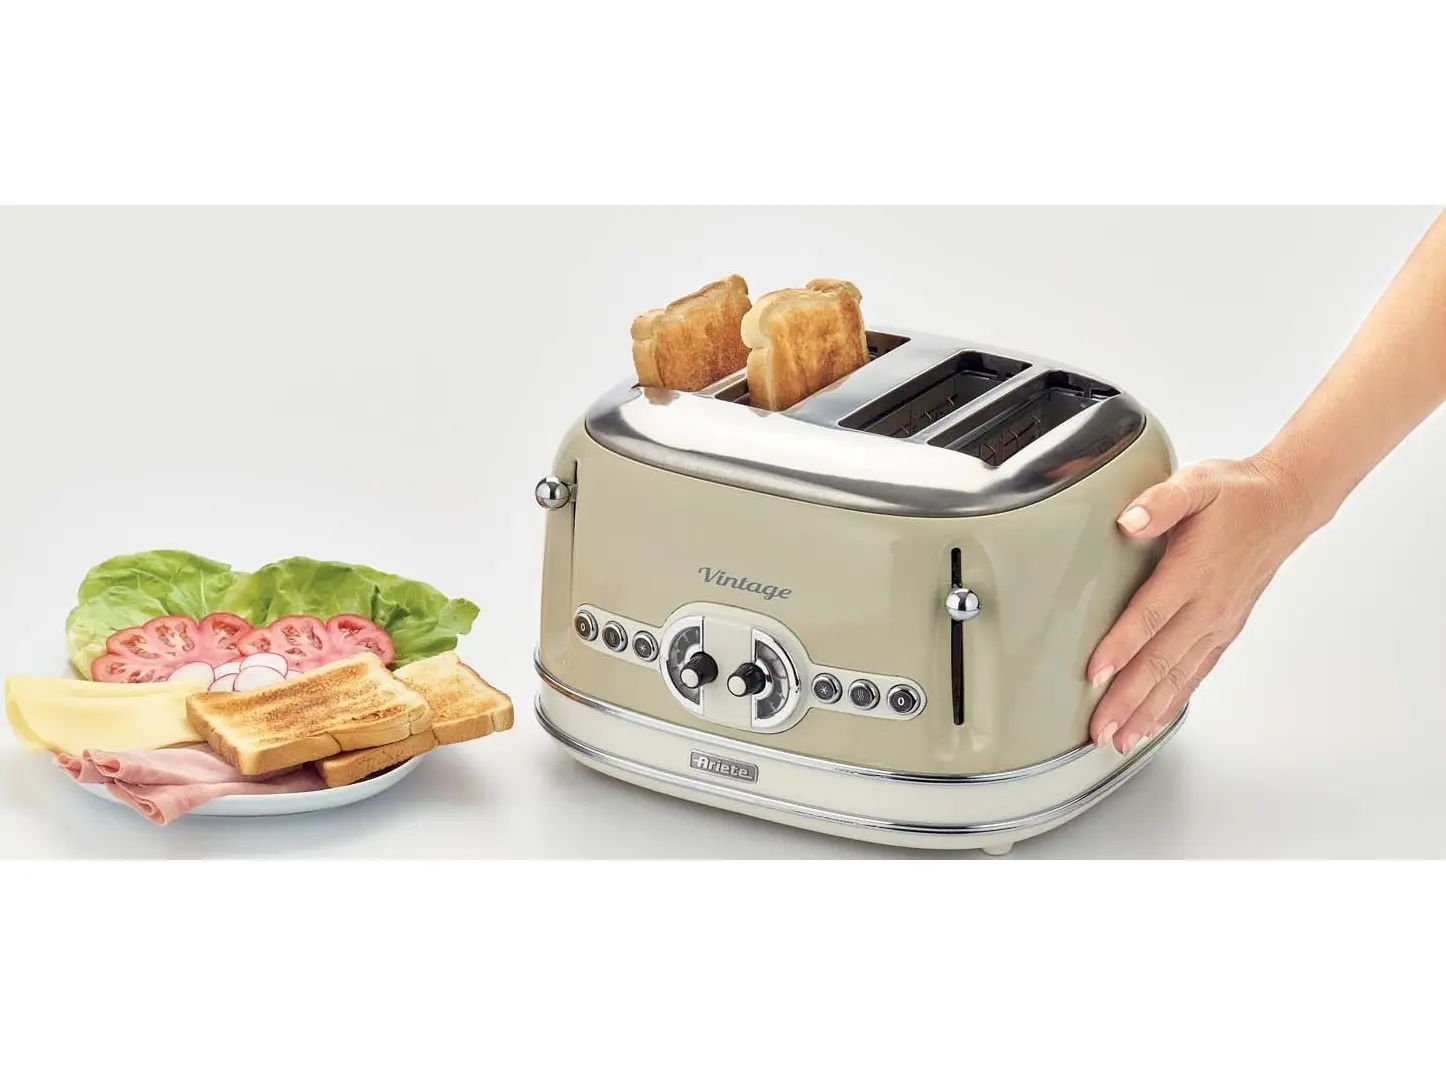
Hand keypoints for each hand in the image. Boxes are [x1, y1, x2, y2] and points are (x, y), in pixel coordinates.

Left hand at [1086, 453, 1314, 752]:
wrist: (1286, 504)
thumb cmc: (1237, 494)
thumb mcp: (1196, 483)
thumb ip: (1160, 501)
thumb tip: (1128, 519)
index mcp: (1195, 571)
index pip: (1151, 615)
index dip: (1121, 646)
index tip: (1094, 673)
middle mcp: (1209, 605)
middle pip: (1161, 661)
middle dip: (1128, 700)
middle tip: (1100, 730)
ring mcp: (1218, 622)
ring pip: (1178, 676)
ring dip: (1147, 711)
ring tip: (1120, 740)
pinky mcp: (1224, 630)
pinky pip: (1196, 673)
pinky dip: (1173, 701)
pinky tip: (1153, 720)